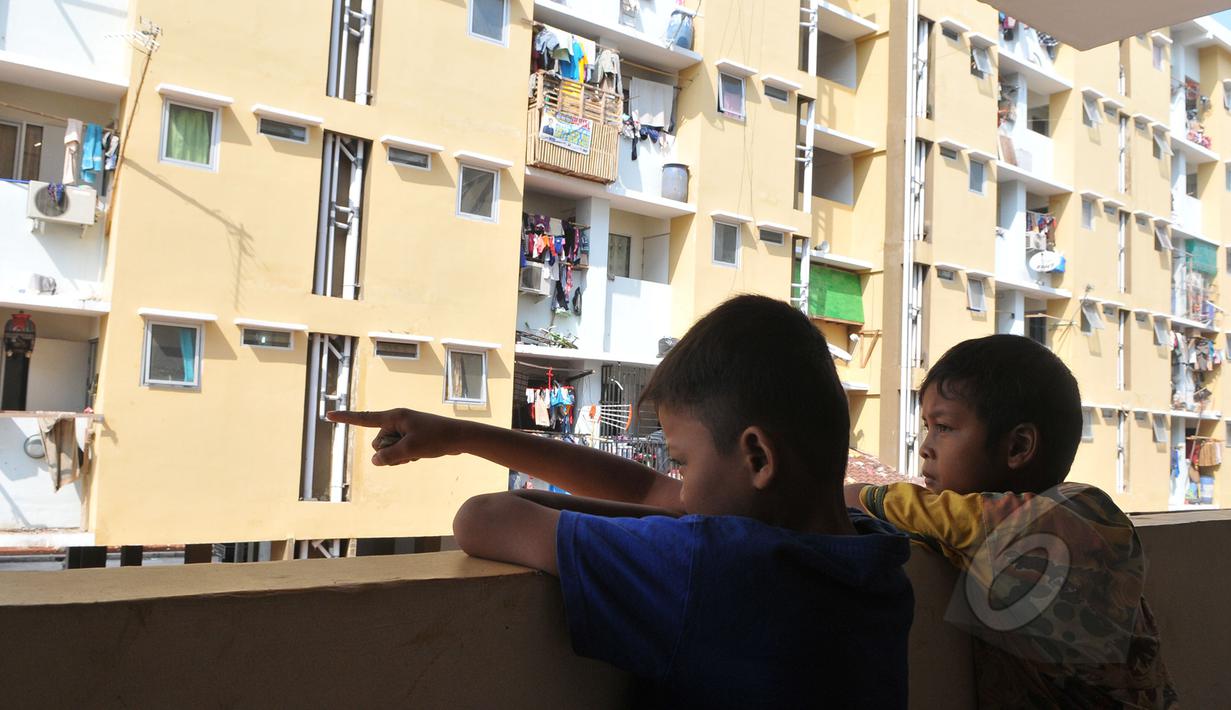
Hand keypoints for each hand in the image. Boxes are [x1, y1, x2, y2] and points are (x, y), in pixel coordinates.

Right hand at [325, 408, 469, 465]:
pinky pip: (397, 452)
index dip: (345, 418)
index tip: (328, 414)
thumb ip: (389, 456)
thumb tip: (375, 460)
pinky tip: (419, 454)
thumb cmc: (436, 439)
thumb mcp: (410, 449)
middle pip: (377, 443)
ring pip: (387, 450)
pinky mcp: (409, 437)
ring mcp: (403, 429)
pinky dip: (405, 457)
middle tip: (410, 449)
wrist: (459, 438)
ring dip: (398, 456)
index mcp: (394, 416)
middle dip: (388, 452)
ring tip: (417, 451)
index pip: (364, 418)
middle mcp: (396, 421)